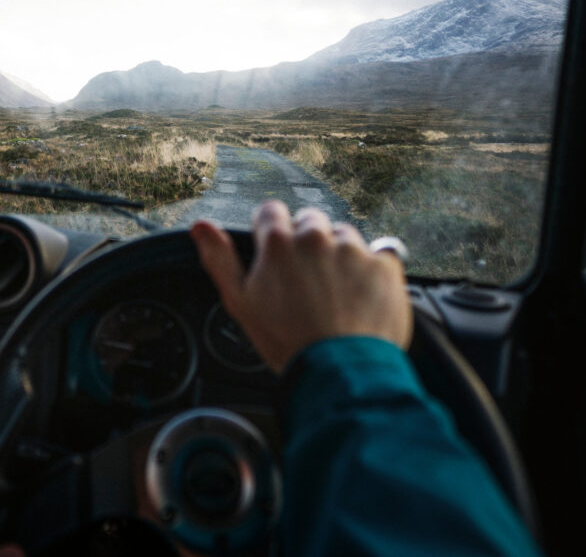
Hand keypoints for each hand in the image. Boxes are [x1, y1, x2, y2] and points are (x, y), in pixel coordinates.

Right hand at [191, 200, 411, 372]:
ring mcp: (354, 249)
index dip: (271, 233)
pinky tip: (362, 298)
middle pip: (310, 222)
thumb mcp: (240, 303)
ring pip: (345, 237)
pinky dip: (372, 272)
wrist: (340, 372)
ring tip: (336, 293)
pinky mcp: (385, 265)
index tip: (276, 254)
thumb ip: (219, 259)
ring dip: (340, 255)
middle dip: (307, 244)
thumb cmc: (286, 342)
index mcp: (279, 244)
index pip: (270, 212)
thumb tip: (200, 226)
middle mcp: (317, 237)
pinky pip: (380, 254)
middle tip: (307, 281)